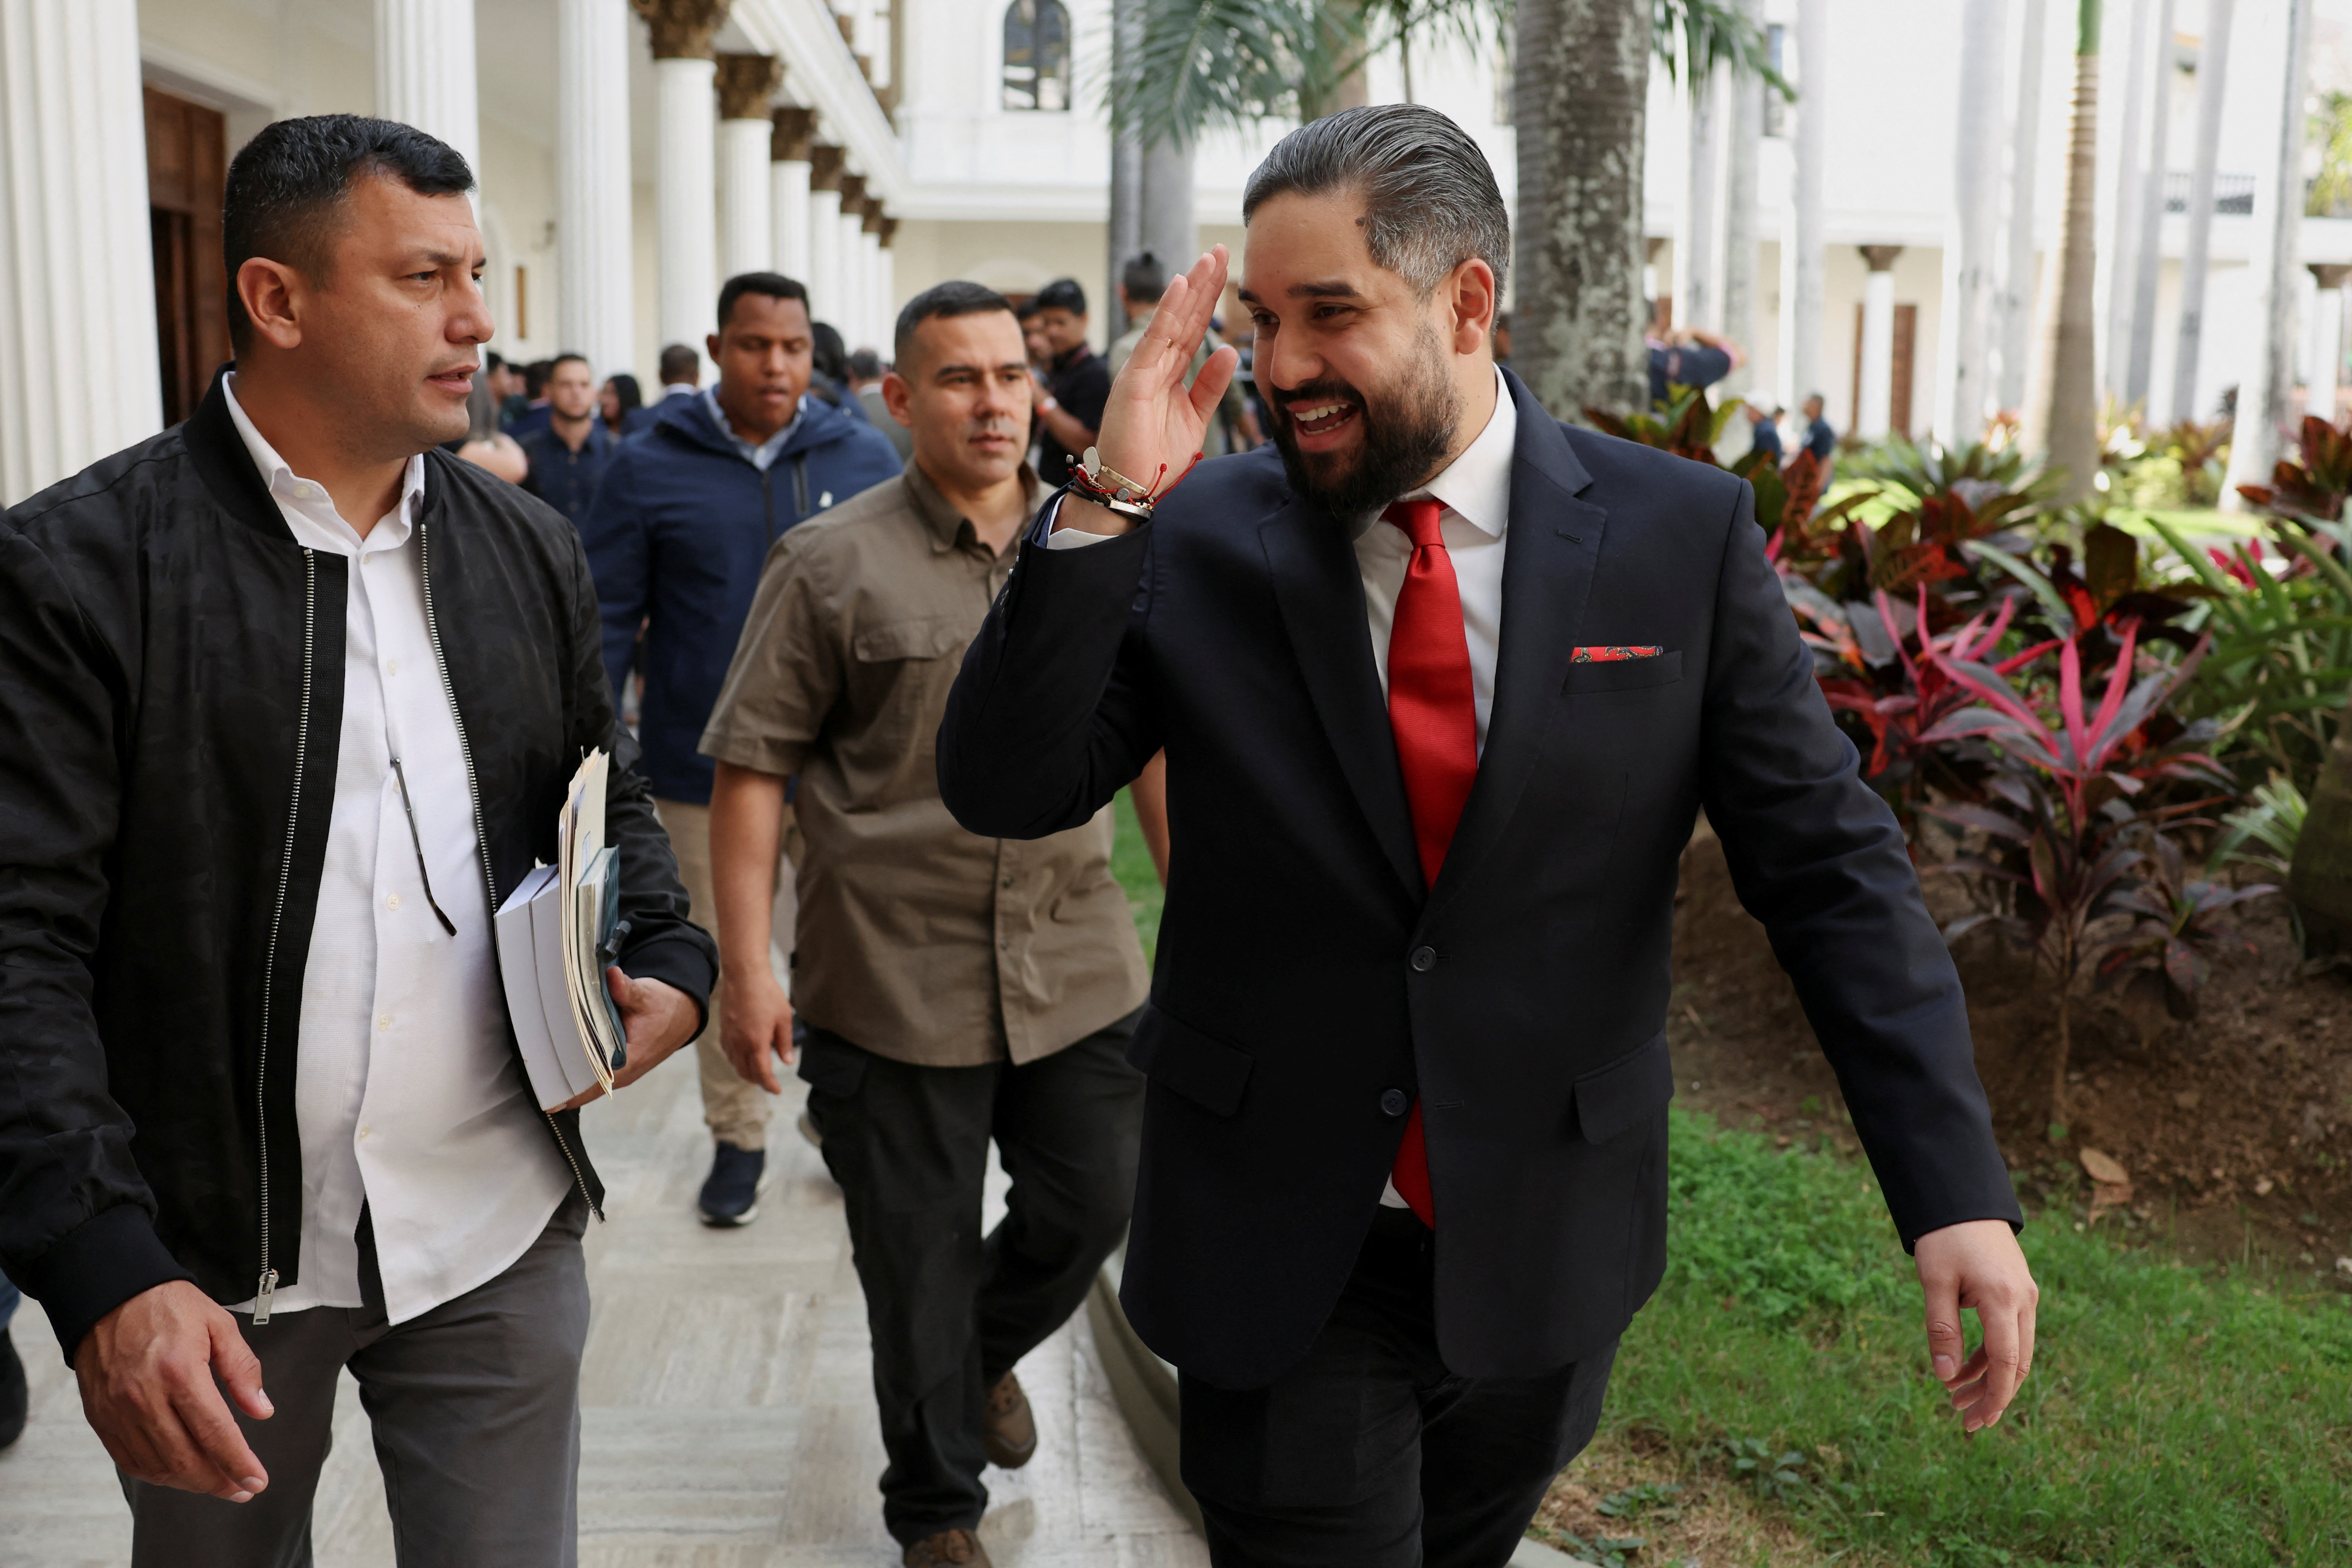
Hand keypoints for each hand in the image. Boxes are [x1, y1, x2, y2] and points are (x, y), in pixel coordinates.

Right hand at [75, 1280, 272, 1500]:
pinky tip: (178, 1474)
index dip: (238, 1462)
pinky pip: (129, 1460)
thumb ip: (243, 1369)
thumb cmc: (168, 1306)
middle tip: (242, 1489)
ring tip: (217, 1483)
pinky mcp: (101, 1417)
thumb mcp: (219, 1325)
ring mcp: (118, 1410)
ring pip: (157, 1465)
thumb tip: (262, 1410)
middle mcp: (145, 1396)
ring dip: (190, 1482)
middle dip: (218, 1481)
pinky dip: (156, 1474)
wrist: (111, 1295)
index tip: (257, 1480)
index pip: (214, 1432)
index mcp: (179, 1371)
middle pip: (185, 1458)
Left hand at [554, 969, 700, 1108]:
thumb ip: (626, 989)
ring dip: (570, 1080)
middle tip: (535, 1081)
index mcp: (631, 1059)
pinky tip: (559, 1064)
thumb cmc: (663, 1006)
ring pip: (590, 1083)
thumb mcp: (646, 995)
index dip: (573, 1093)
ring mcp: (622, 1071)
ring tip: (541, 1075)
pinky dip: (578, 1072)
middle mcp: (625, 1072)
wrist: (682, 1013)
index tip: (550, 1102)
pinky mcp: (619, 1066)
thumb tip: (612, 976)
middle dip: (563, 1086)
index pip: (597, 1083)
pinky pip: (595, 1075)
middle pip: (588, 1088)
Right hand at [720, 968, 795, 1094]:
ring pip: (735, 1064)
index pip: (762, 1073)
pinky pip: (729, 1052)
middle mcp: (740, 1043)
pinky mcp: (723, 1029)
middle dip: (758, 1081)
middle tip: (769, 1082)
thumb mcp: (784, 1018)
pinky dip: (737, 1060)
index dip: (769, 1085)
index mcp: (756, 1042)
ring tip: (758, 1071)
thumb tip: (787, 1061)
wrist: (743, 976)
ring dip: (746, 1072)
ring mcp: (729, 1037)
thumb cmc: (767, 994)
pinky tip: (745, 1055)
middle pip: (746, 1072)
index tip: (777, 1090)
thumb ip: (784, 1042)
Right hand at [1062, 246, 1238, 535]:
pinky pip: (1154, 340)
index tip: (1228, 272)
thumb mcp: (1194, 417)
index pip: (1193, 329)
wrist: (1129, 489)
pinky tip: (1180, 286)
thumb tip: (1228, 351)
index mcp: (1168, 373)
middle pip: (1183, 317)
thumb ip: (1210, 386)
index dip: (1210, 301)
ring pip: (1170, 321)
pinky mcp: (1133, 380)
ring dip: (1189, 289)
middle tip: (1222, 250)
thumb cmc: (1154, 458)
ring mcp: (1142, 370)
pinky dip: (1166, 312)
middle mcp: (1153, 365)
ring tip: (1207, 259)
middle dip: (1203, 284)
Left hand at [1914, 1218, 2038, 1433]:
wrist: (1963, 1199)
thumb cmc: (1944, 1237)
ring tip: (1956, 1399)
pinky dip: (1989, 1355)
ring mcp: (2024, 1297)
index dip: (1995, 1396)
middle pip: (2017, 1363)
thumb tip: (1944, 1376)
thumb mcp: (1934, 1281)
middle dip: (1994, 1396)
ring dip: (1988, 1377)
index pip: (2007, 1362)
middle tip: (1966, 1421)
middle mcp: (2023, 1301)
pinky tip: (1963, 1369)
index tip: (1977, 1421)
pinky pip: (2008, 1335)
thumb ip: (1941, 1329)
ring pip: (2014, 1351)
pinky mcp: (2017, 1293)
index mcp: (2003, 1299)